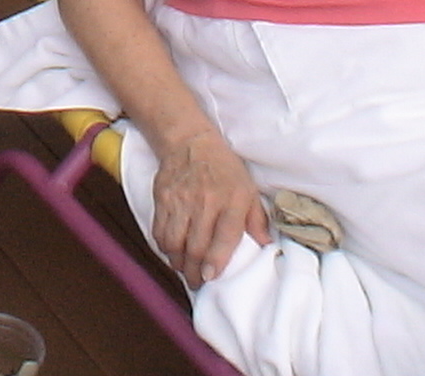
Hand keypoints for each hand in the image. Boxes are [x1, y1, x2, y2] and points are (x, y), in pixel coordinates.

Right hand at [150, 130, 269, 289]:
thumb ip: (257, 219)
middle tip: (196, 283)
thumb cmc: (223, 168)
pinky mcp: (162, 198)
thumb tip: (265, 244)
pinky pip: (159, 230)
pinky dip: (164, 246)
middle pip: (195, 246)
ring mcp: (180, 200)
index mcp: (231, 201)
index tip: (210, 277)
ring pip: (173, 242)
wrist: (190, 141)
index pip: (223, 238)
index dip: (215, 262)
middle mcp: (204, 202)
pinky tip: (171, 251)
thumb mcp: (248, 189)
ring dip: (177, 262)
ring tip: (183, 268)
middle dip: (194, 271)